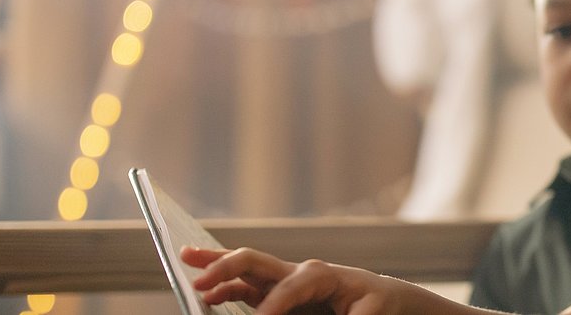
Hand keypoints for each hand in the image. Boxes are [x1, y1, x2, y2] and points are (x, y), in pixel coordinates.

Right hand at [181, 247, 459, 314]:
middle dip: (224, 266)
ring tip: (185, 264)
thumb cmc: (379, 306)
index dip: (273, 307)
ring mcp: (285, 281)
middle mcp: (297, 273)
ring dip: (215, 268)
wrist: (385, 300)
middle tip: (197, 279)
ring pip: (243, 270)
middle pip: (254, 261)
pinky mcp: (280, 294)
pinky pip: (247, 288)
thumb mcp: (369, 314)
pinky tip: (208, 296)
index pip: (288, 287)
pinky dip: (226, 289)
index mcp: (320, 274)